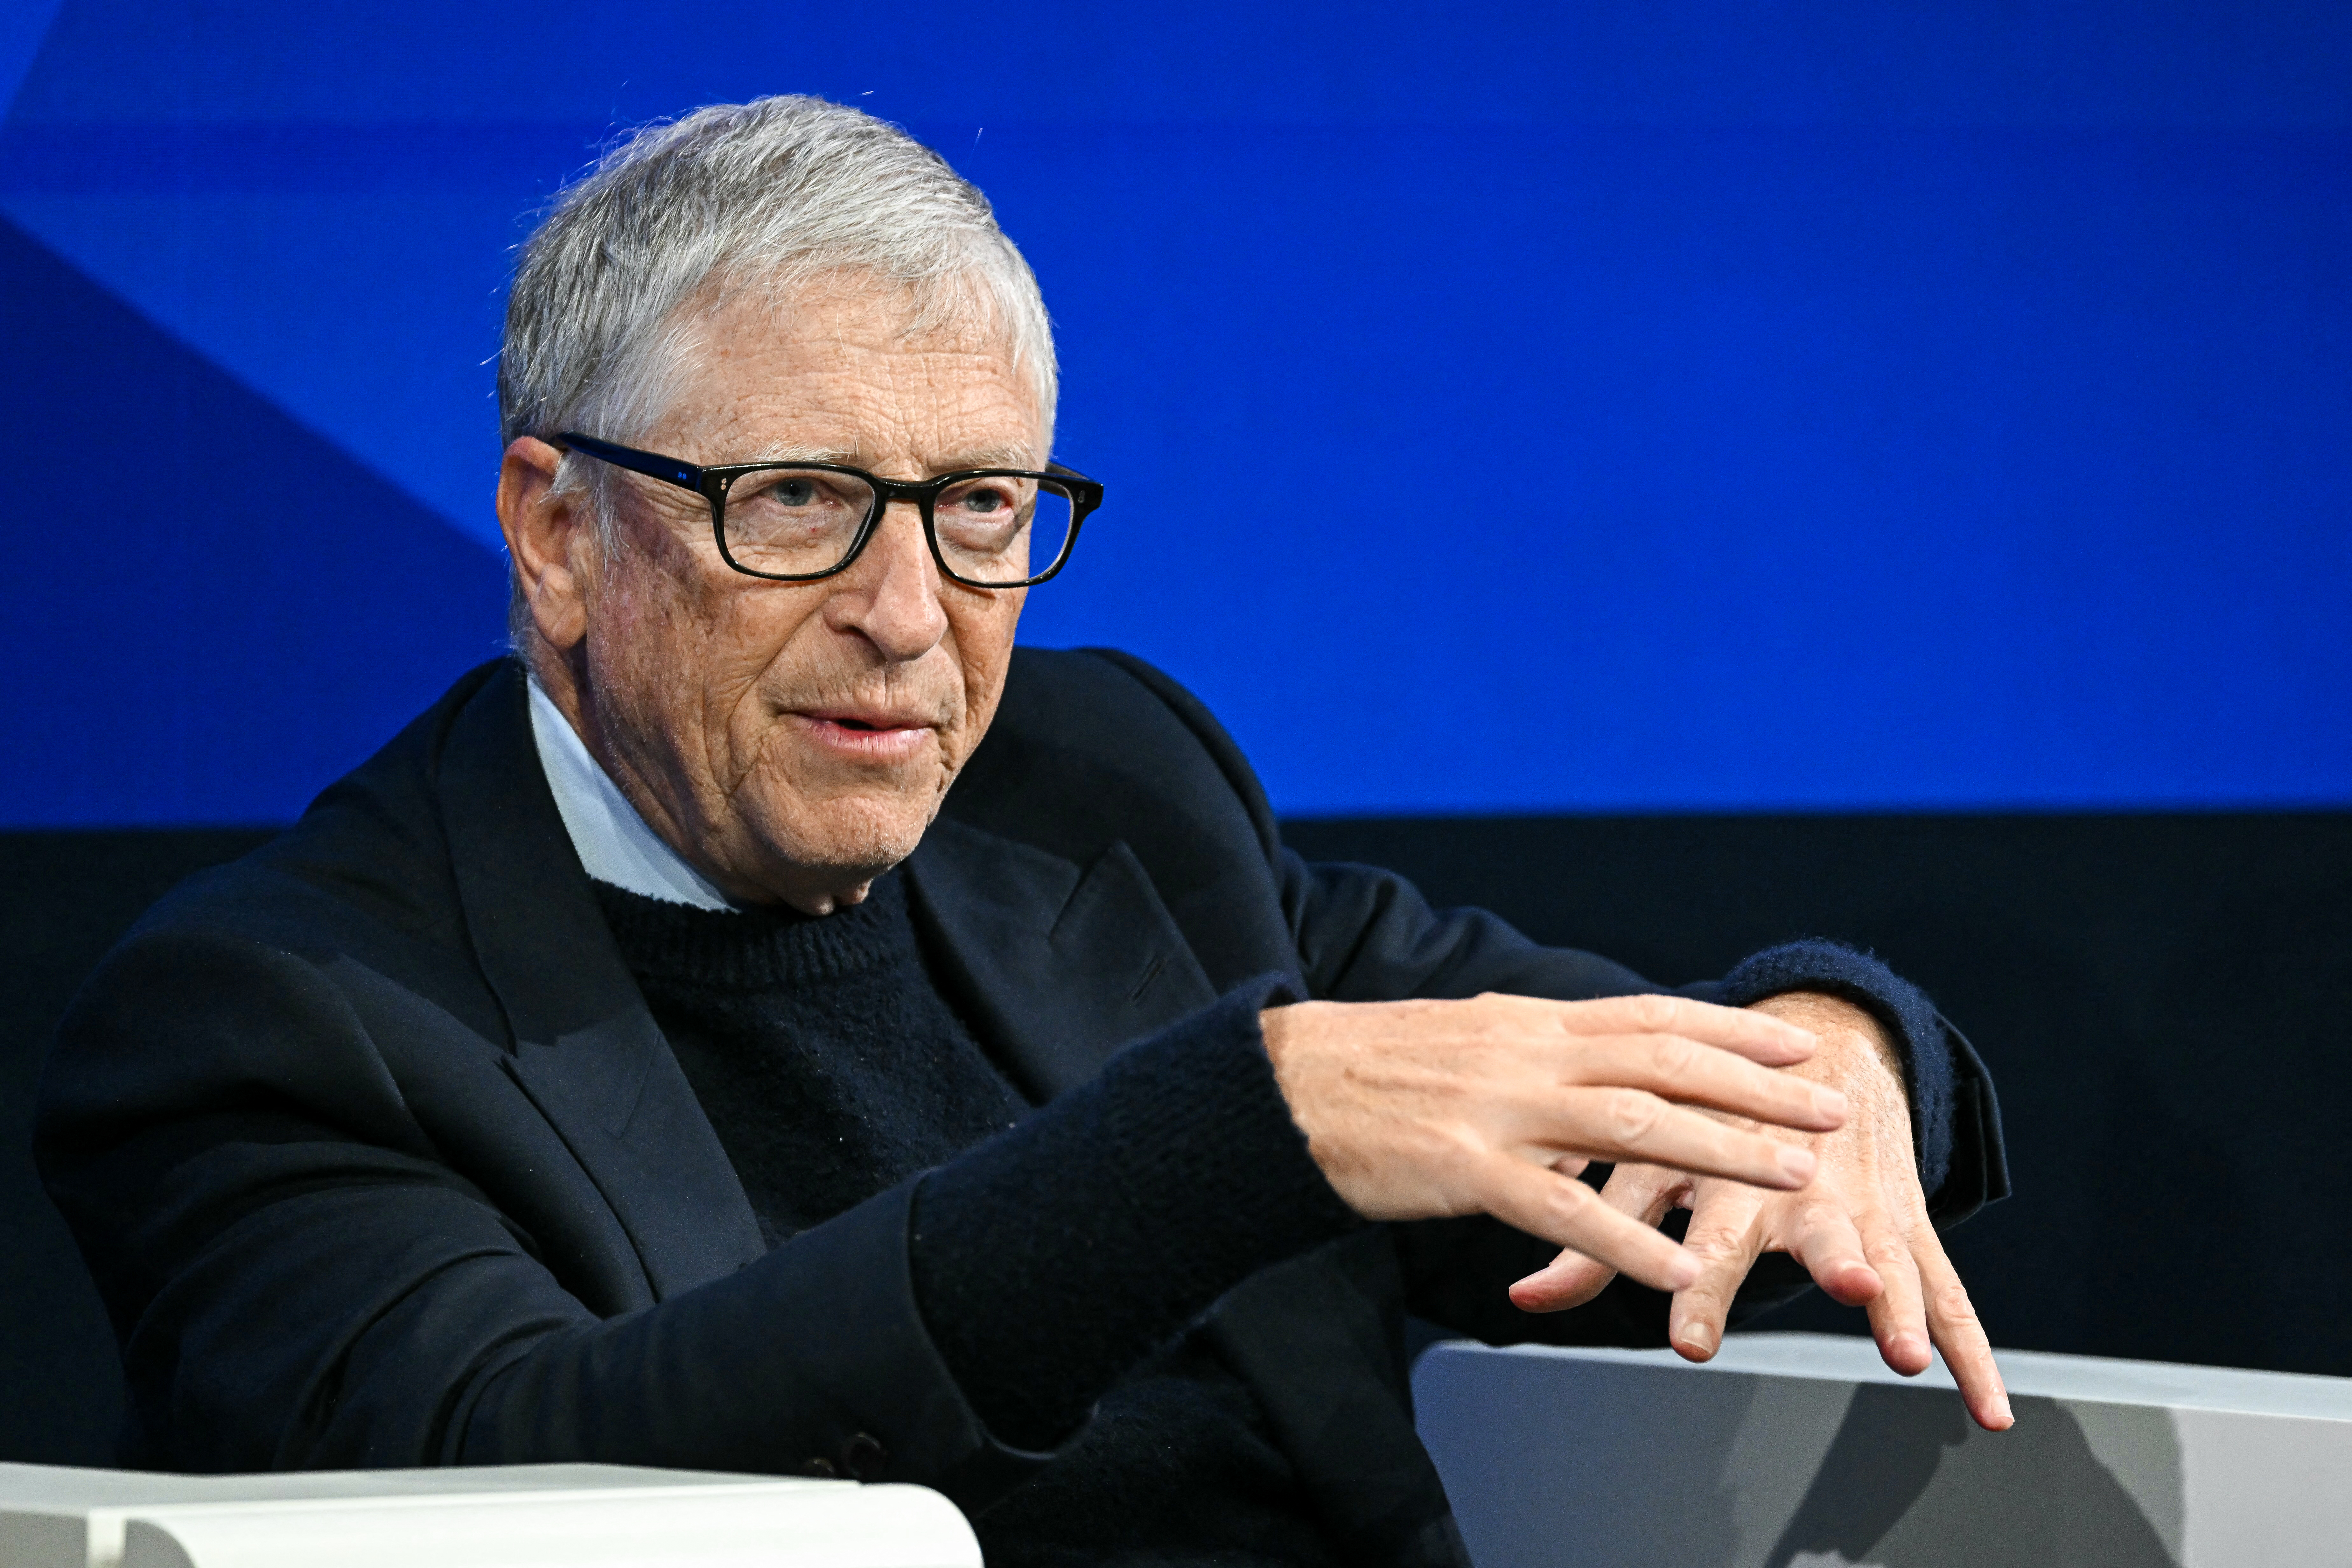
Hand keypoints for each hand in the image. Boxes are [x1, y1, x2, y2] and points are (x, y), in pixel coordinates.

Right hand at [1259, 992, 1848, 1295]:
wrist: (1281, 1087)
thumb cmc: (1367, 1071)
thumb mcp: (1464, 1042)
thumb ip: (1531, 1053)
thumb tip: (1588, 1059)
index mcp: (1526, 1025)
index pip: (1649, 1018)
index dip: (1729, 1033)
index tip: (1792, 1048)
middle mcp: (1526, 1055)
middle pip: (1663, 1063)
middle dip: (1757, 1088)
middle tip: (1832, 1109)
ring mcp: (1498, 1109)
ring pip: (1632, 1125)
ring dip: (1722, 1151)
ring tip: (1792, 1178)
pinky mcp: (1465, 1167)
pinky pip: (1561, 1207)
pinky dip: (1627, 1241)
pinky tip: (1675, 1269)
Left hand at [1504, 992, 2013, 1430]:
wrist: (1819, 1048)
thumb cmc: (1711, 1119)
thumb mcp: (1649, 1169)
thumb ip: (1593, 1240)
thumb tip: (1526, 1297)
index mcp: (1732, 1167)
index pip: (1710, 1233)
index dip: (1697, 1287)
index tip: (1691, 1340)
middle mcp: (1806, 1186)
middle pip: (1816, 1231)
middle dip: (1835, 1263)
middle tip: (1848, 1289)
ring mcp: (1867, 1208)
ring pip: (1891, 1259)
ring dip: (1902, 1305)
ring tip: (1906, 1354)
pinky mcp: (1911, 1228)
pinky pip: (1950, 1297)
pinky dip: (1972, 1353)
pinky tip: (1987, 1409)